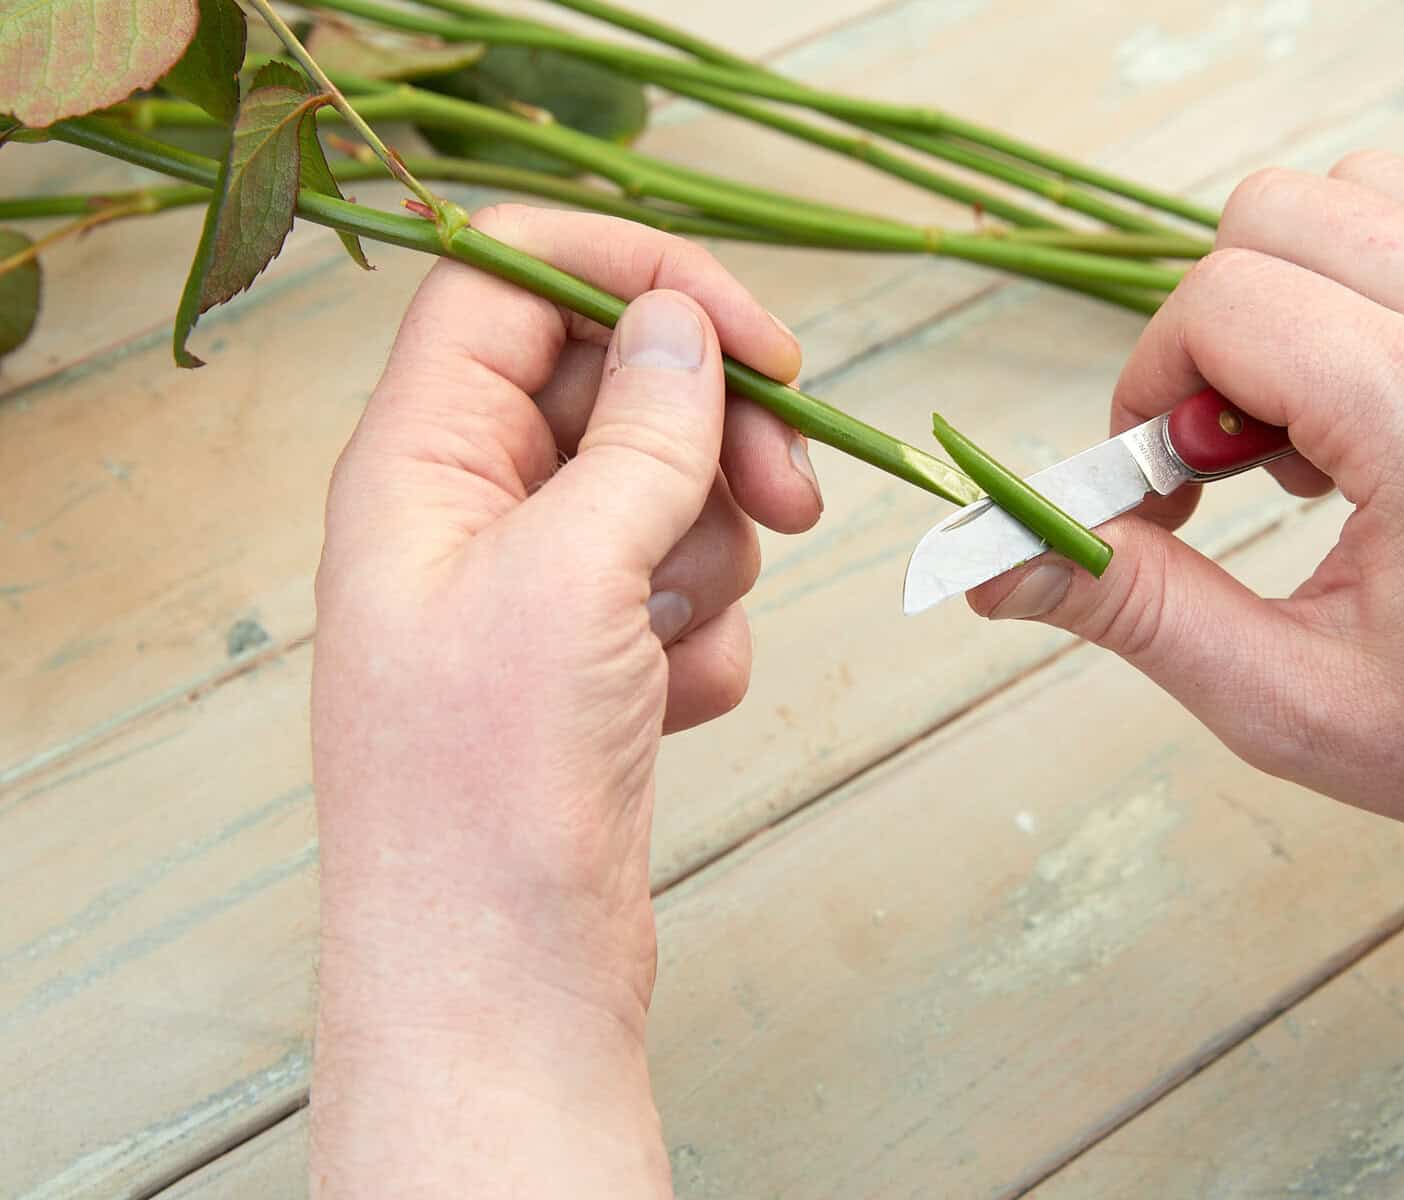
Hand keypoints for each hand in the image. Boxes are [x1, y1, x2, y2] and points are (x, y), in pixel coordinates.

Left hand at [308, 205, 820, 1196]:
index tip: (756, 335)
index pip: (514, 285)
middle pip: (613, 386)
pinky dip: (703, 640)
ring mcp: (535, 592)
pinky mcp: (592, 663)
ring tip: (688, 635)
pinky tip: (670, 710)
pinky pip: (683, 591)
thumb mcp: (567, 578)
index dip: (635, 281)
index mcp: (419, 462)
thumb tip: (679, 324)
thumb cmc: (487, 788)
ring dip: (713, 551)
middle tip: (794, 492)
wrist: (502, 981)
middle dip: (713, 432)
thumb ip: (636, 435)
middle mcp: (469, 512)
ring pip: (665, 492)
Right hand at [971, 152, 1403, 932]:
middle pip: (1275, 213)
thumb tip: (992, 561)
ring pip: (1360, 192)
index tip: (1172, 479)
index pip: (1220, 301)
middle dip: (1220, 328)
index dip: (1153, 386)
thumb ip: (1133, 608)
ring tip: (1334, 426)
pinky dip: (1390, 280)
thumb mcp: (1297, 703)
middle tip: (1250, 456)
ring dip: (1305, 292)